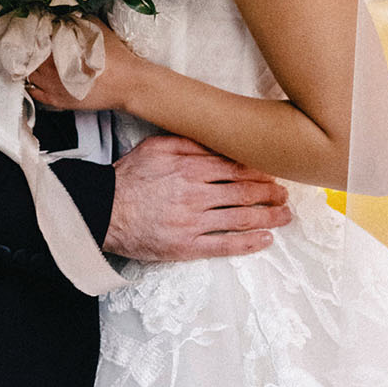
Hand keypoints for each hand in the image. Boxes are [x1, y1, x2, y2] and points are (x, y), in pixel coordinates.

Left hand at [27, 30, 140, 116]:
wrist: (127, 84)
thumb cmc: (116, 58)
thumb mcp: (97, 29)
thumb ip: (77, 21)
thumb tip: (65, 16)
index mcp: (56, 52)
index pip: (33, 42)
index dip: (33, 36)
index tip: (37, 32)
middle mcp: (49, 72)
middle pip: (28, 59)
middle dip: (30, 52)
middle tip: (34, 47)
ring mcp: (52, 89)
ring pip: (29, 77)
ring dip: (30, 68)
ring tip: (35, 62)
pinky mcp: (59, 102)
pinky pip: (36, 95)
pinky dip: (33, 87)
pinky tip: (37, 81)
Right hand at [102, 134, 291, 262]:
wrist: (102, 210)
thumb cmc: (129, 177)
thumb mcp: (157, 147)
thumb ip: (190, 143)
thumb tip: (219, 140)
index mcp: (190, 168)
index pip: (237, 168)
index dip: (260, 172)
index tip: (273, 173)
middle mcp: (196, 194)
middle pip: (245, 192)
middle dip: (270, 194)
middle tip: (285, 195)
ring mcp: (193, 222)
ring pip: (241, 218)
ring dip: (269, 217)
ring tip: (285, 215)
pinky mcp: (186, 246)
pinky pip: (224, 245)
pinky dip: (249, 243)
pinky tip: (266, 239)